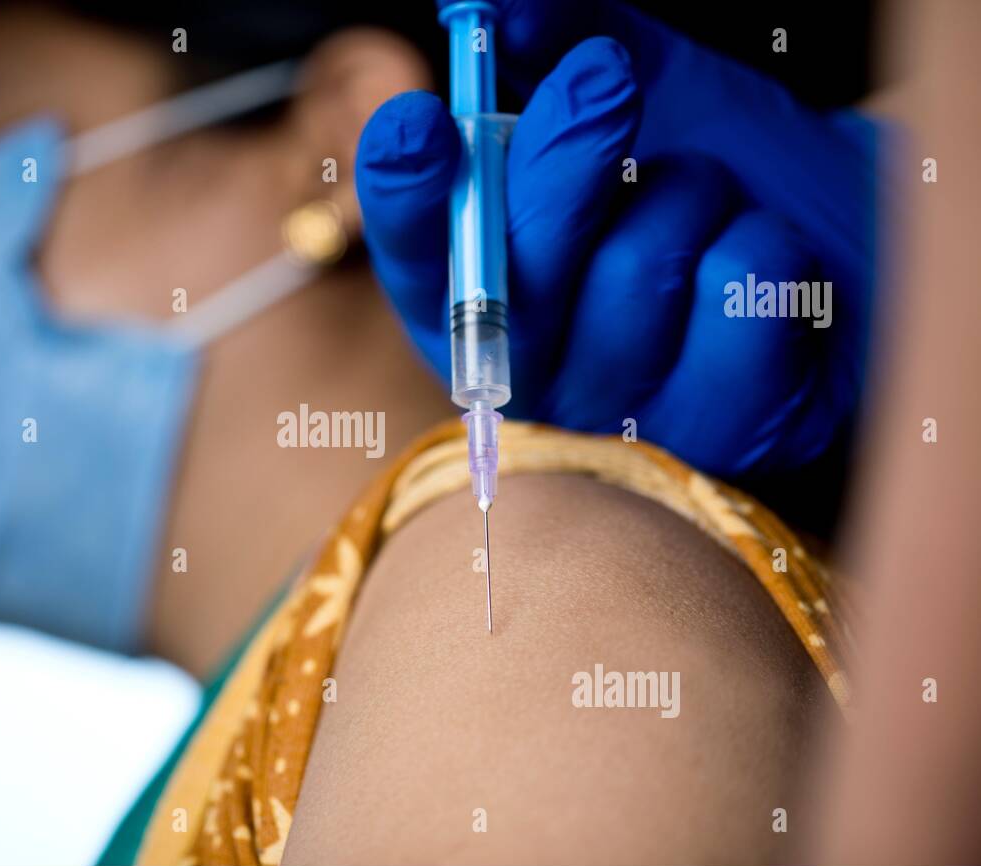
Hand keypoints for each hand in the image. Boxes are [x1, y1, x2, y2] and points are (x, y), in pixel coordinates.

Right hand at [356, 0, 878, 476]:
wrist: (850, 237)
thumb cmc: (723, 169)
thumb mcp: (644, 87)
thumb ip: (564, 43)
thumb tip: (503, 7)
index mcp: (485, 301)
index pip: (419, 265)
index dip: (407, 202)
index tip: (421, 122)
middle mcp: (537, 372)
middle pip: (520, 274)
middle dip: (564, 160)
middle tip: (604, 79)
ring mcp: (622, 416)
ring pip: (635, 270)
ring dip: (692, 195)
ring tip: (711, 200)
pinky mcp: (719, 432)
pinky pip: (732, 294)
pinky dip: (761, 245)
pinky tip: (760, 265)